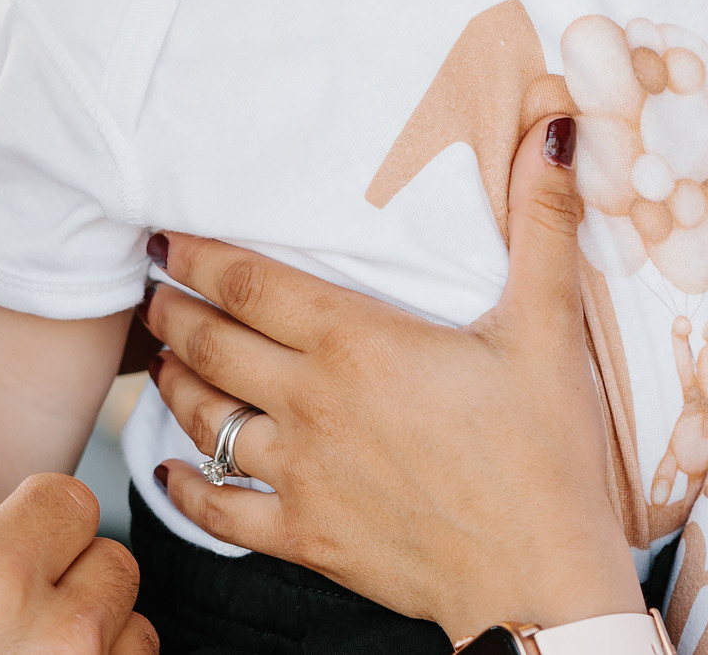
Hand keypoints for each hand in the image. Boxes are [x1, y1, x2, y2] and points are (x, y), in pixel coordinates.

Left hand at [143, 116, 641, 638]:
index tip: (166, 236)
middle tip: (152, 289)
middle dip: (173, 310)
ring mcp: (301, 475)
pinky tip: (169, 470)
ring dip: (175, 384)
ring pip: (205, 420)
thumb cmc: (547, 453)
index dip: (198, 255)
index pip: (249, 283)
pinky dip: (184, 487)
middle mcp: (312, 402)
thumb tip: (555, 128)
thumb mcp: (549, 327)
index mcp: (357, 342)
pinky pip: (220, 510)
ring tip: (161, 360)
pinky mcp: (305, 537)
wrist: (539, 580)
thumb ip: (543, 222)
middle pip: (213, 344)